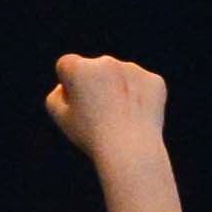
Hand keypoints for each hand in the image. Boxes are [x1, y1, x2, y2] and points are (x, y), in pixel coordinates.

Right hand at [43, 53, 169, 162]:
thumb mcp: (60, 117)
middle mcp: (106, 61)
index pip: (66, 66)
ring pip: (120, 77)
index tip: (77, 106)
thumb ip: (57, 95)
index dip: (69, 86)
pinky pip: (142, 86)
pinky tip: (136, 117)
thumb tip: (68, 85)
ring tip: (119, 119)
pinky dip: (139, 98)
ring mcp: (133, 69)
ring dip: (118, 90)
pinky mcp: (154, 80)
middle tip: (99, 116)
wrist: (130, 149)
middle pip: (95, 70)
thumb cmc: (90, 135)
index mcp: (78, 68)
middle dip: (96, 85)